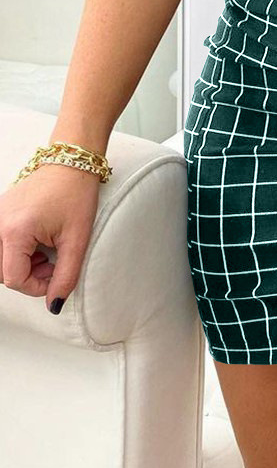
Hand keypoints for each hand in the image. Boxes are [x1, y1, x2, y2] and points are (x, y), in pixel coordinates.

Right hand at [0, 162, 99, 312]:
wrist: (71, 162)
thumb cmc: (76, 194)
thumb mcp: (77, 239)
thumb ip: (66, 276)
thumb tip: (54, 305)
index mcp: (15, 231)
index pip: (14, 279)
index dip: (37, 286)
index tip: (57, 275)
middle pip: (3, 273)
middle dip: (29, 275)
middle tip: (53, 261)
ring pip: (0, 261)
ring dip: (21, 264)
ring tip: (46, 250)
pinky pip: (1, 245)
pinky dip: (17, 251)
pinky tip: (37, 241)